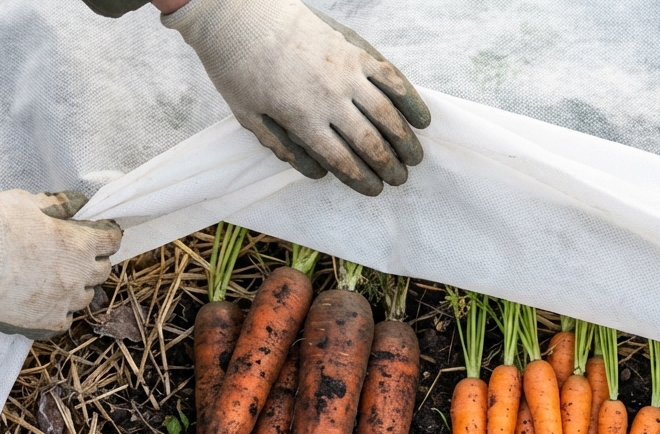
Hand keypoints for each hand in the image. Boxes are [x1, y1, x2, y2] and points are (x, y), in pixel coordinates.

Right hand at [0, 190, 120, 338]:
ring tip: (61, 277)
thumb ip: (57, 204)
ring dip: (80, 285)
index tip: (100, 231)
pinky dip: (63, 309)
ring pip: (87, 296)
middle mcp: (77, 275)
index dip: (106, 233)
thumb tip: (76, 204)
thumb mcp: (26, 201)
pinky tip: (50, 300)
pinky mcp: (43, 321)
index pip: (111, 240)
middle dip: (94, 259)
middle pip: (102, 270)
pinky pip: (67, 319)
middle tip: (79, 253)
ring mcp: (62, 301)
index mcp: (78, 244)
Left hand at [162, 0, 431, 195]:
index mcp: (302, 120)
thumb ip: (282, 147)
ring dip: (406, 140)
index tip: (375, 190)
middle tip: (400, 179)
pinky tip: (421, 118)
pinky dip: (410, 100)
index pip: (344, 162)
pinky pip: (391, 77)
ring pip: (388, 114)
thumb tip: (317, 174)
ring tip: (415, 156)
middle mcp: (330, 99)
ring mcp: (347, 72)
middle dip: (390, 167)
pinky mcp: (355, 49)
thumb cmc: (238, 66)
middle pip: (371, 143)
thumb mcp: (249, 116)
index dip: (363, 181)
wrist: (240, 13)